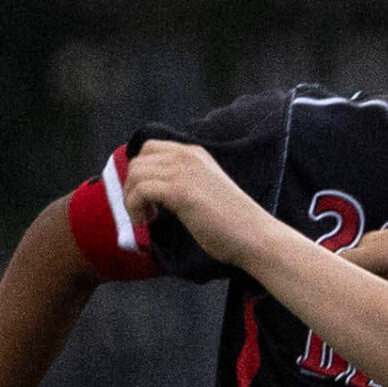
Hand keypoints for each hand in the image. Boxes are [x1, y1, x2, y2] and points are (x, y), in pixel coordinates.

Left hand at [121, 141, 269, 263]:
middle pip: (138, 160)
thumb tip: (151, 193)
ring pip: (136, 174)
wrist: (255, 237)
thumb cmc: (234, 225)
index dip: (141, 174)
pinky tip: (148, 223)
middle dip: (132, 188)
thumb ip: (182, 183)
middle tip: (145, 213)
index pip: (150, 149)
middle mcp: (187, 156)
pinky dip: (136, 208)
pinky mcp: (180, 190)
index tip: (148, 200)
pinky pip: (140, 191)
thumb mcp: (205, 191)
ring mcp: (183, 171)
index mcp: (194, 154)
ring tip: (146, 220)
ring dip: (132, 200)